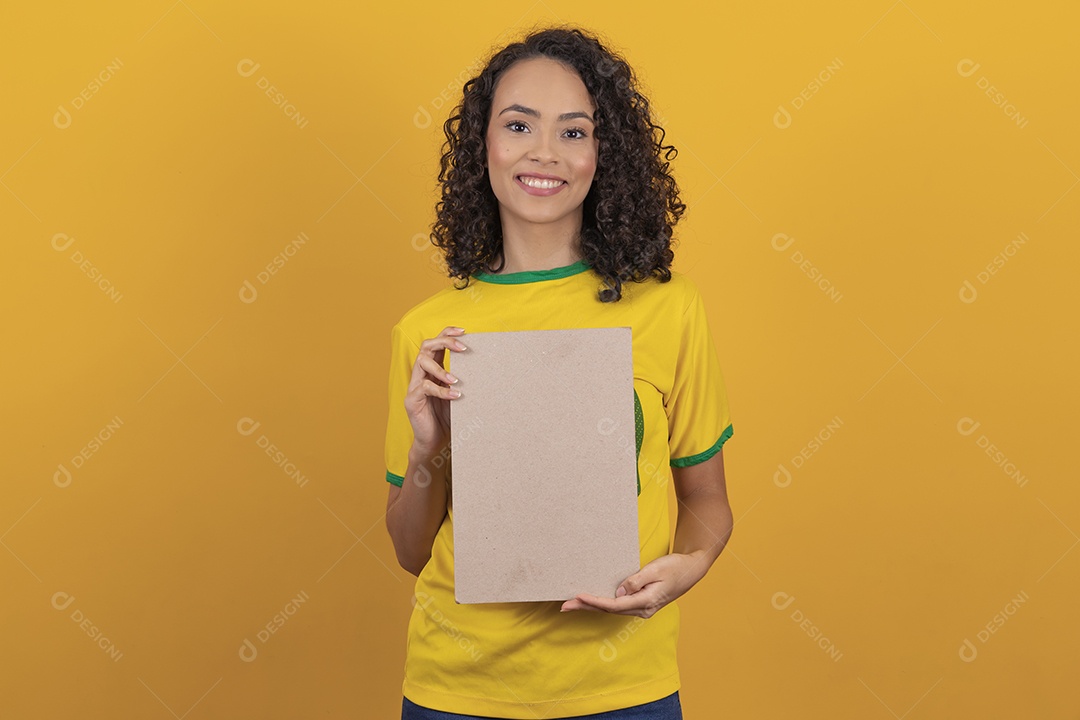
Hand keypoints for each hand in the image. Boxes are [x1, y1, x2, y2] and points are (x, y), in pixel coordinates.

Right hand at [405, 326, 466, 456]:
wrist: (434, 443)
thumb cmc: (448, 417)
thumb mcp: (458, 395)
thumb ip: (464, 381)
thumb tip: (488, 367)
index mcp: (432, 370)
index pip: (435, 342)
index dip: (447, 333)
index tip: (464, 331)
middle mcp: (421, 374)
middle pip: (426, 346)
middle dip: (445, 342)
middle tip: (463, 348)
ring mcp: (414, 386)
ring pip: (421, 362)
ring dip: (441, 368)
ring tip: (457, 379)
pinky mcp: (412, 401)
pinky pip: (424, 388)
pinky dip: (441, 390)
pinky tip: (455, 396)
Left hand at [559, 552, 709, 617]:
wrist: (692, 569)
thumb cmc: (674, 567)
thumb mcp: (655, 570)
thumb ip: (636, 581)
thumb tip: (618, 592)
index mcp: (646, 602)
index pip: (614, 605)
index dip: (595, 601)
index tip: (579, 596)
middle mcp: (642, 609)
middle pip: (609, 610)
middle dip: (586, 607)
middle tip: (564, 606)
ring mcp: (642, 608)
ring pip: (611, 609)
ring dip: (591, 606)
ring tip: (572, 604)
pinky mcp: (641, 603)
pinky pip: (618, 606)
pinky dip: (602, 604)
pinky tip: (591, 601)